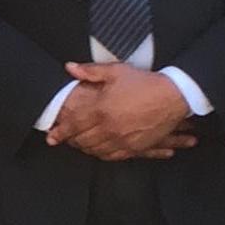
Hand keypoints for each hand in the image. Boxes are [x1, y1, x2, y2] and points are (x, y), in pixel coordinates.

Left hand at [54, 61, 197, 161]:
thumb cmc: (145, 82)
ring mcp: (123, 140)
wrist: (173, 96)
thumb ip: (90, 71)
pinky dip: (102, 155)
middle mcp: (109, 128)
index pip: (74, 124)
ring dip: (85, 148)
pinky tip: (99, 150)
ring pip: (96, 150)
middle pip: (82, 140)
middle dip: (71, 140)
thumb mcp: (116, 71)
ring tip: (79, 144)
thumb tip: (70, 68)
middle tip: (64, 139)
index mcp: (101, 109)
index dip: (60, 131)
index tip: (51, 136)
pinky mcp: (135, 147)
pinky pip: (113, 156)